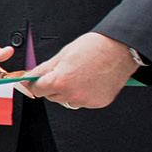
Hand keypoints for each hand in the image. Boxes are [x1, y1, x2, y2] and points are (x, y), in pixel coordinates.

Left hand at [22, 32, 139, 109]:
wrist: (120, 49)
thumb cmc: (94, 48)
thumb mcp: (62, 55)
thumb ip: (44, 69)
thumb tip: (30, 77)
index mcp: (60, 81)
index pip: (37, 90)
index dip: (37, 83)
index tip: (39, 80)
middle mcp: (72, 94)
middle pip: (51, 96)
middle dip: (54, 86)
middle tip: (66, 72)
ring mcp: (86, 100)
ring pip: (67, 101)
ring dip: (69, 92)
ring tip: (81, 76)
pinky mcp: (98, 103)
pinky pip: (83, 102)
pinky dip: (84, 94)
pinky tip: (91, 81)